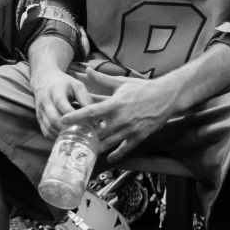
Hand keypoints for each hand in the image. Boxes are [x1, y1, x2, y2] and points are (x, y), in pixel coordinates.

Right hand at [29, 67, 93, 138]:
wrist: (44, 80)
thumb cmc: (63, 83)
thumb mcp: (76, 85)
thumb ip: (85, 98)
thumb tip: (94, 115)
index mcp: (55, 90)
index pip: (61, 103)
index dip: (72, 114)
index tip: (85, 122)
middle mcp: (45, 101)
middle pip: (54, 118)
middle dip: (68, 128)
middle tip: (82, 134)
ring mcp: (40, 111)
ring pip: (49, 127)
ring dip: (62, 135)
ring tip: (76, 138)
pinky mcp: (39, 119)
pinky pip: (46, 132)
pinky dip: (56, 138)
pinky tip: (67, 139)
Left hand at [59, 67, 178, 162]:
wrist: (166, 97)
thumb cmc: (142, 88)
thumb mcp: (121, 82)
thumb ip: (102, 80)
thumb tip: (86, 70)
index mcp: (114, 104)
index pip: (90, 112)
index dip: (75, 117)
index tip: (62, 121)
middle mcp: (120, 119)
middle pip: (97, 131)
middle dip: (84, 136)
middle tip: (71, 140)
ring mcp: (130, 129)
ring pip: (109, 142)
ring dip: (97, 147)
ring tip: (85, 150)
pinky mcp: (139, 136)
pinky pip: (125, 148)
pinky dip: (116, 155)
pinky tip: (108, 159)